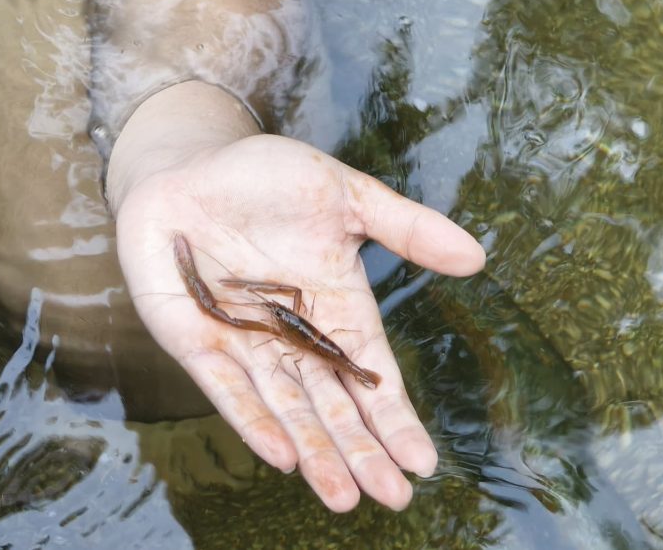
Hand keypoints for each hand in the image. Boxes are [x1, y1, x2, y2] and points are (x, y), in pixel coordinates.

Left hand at [114, 133, 483, 511]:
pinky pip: (226, 387)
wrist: (185, 166)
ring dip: (313, 451)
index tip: (422, 461)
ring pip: (284, 407)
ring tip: (342, 495)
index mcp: (335, 305)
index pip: (370, 373)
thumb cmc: (261, 177)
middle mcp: (293, 335)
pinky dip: (252, 420)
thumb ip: (405, 228)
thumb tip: (477, 256)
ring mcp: (245, 342)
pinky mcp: (197, 341)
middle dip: (360, 450)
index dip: (394, 416)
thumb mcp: (343, 195)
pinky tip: (282, 455)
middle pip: (332, 404)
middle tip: (391, 496)